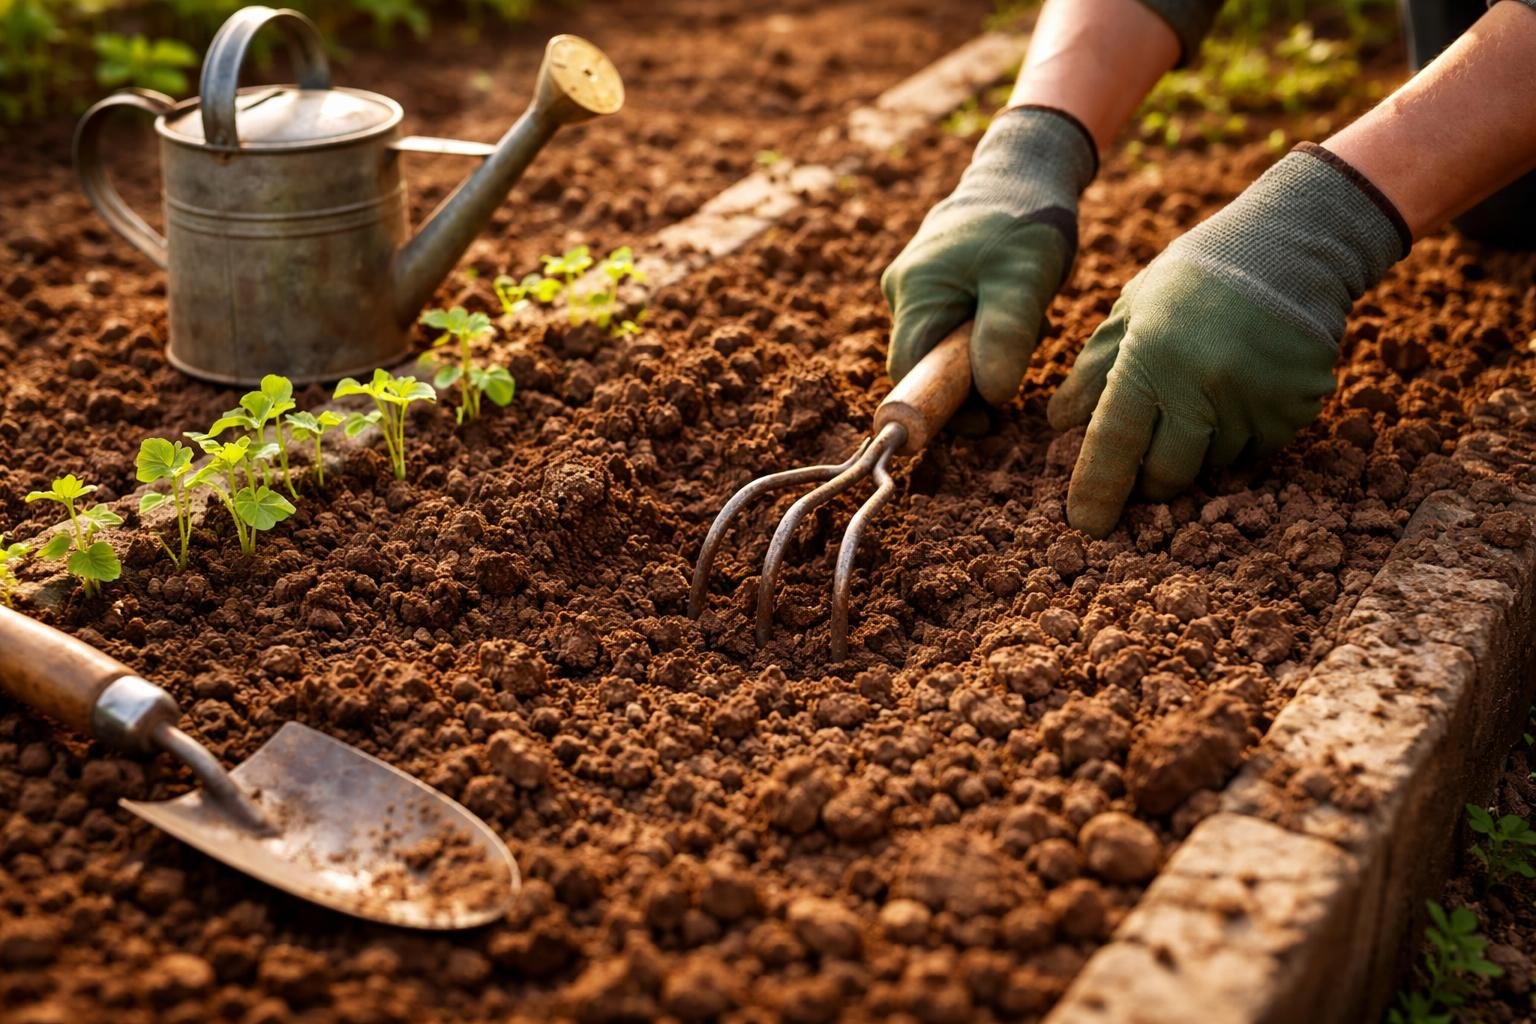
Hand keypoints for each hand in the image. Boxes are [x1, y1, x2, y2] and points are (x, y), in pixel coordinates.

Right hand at [882, 105, 1095, 405]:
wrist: (1027, 167)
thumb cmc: (1026, 217)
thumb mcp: (1026, 276)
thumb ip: (1006, 334)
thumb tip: (992, 394)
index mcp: (914, 292)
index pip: (909, 373)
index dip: (939, 409)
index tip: (985, 424)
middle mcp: (902, 291)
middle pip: (923, 364)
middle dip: (967, 382)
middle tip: (1016, 374)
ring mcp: (916, 286)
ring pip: (941, 347)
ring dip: (980, 356)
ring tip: (1024, 328)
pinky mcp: (935, 283)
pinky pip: (952, 327)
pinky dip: (983, 335)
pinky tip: (1014, 312)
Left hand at [1048, 144, 1410, 536]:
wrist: (1293, 245)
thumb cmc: (1197, 276)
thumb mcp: (1133, 309)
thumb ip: (1095, 367)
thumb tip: (1059, 423)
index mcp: (1151, 357)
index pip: (1114, 442)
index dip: (1096, 490)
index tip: (1083, 527)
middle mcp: (1204, 384)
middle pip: (1168, 473)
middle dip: (1152, 478)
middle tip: (1153, 448)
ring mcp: (1256, 399)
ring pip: (1214, 464)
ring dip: (1201, 448)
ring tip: (1208, 389)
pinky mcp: (1299, 408)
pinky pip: (1259, 450)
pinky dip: (1244, 435)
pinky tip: (1244, 387)